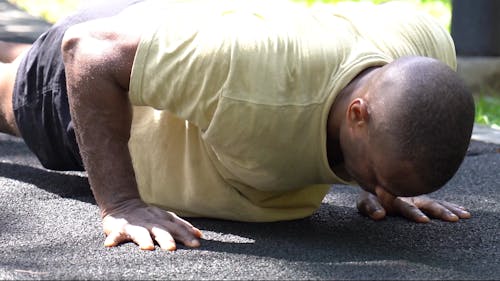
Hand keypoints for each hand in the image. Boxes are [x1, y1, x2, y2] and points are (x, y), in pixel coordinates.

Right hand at [102, 198, 202, 250]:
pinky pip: (116, 234)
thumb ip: (181, 227)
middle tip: (172, 249)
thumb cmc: (149, 216)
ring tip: (147, 247)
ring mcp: (135, 225)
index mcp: (163, 220)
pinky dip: (113, 239)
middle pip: (161, 231)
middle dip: (167, 239)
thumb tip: (199, 236)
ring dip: (144, 239)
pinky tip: (109, 245)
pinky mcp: (119, 228)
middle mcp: (151, 222)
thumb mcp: (166, 218)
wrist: (123, 203)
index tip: (196, 243)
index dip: (187, 234)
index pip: (177, 227)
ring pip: (140, 233)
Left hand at [356, 189, 470, 222]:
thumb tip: (379, 215)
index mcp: (396, 197)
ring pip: (436, 203)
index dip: (414, 213)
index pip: (406, 206)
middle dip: (439, 211)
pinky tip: (463, 212)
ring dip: (450, 209)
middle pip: (427, 203)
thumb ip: (370, 207)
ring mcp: (419, 197)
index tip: (424, 221)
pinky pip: (440, 203)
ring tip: (464, 216)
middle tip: (452, 219)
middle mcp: (411, 196)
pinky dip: (452, 207)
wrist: (374, 182)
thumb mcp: (365, 202)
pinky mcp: (423, 200)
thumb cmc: (369, 197)